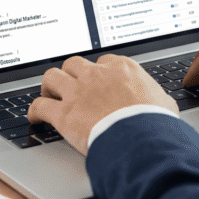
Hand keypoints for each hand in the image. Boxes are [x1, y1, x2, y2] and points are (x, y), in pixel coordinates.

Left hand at [28, 54, 178, 155]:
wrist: (140, 137)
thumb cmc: (155, 121)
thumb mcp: (163, 102)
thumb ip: (155, 97)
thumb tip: (160, 103)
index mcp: (121, 68)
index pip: (103, 61)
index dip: (98, 72)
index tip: (97, 81)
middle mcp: (96, 75)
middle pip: (73, 64)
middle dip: (70, 74)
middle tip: (70, 85)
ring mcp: (77, 92)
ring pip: (51, 77)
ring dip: (48, 86)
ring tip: (48, 95)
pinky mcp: (63, 113)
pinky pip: (40, 106)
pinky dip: (35, 111)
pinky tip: (35, 117)